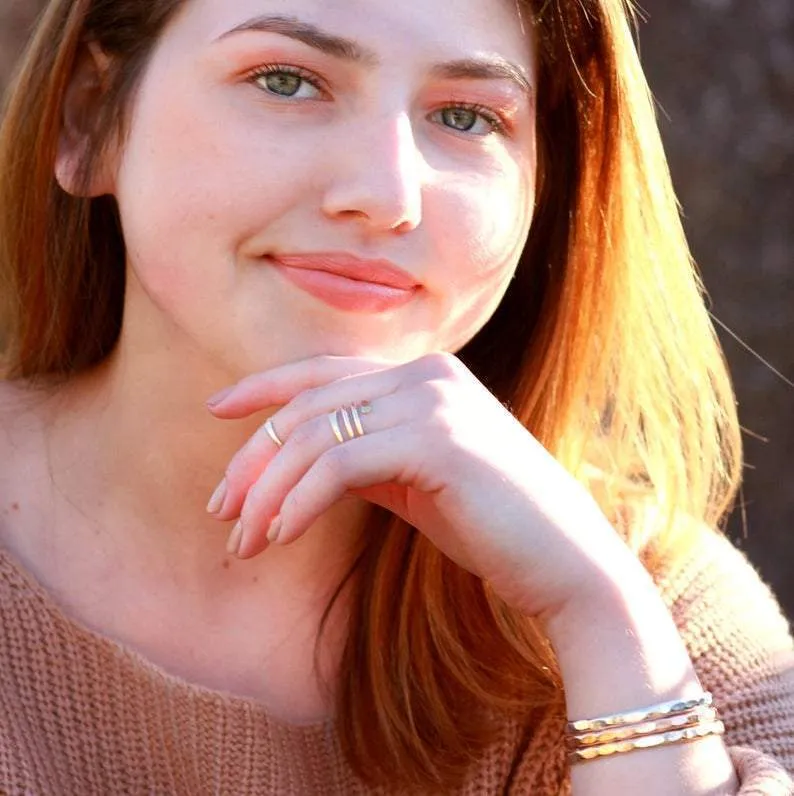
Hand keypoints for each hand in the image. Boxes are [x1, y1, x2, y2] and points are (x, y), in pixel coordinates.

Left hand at [206, 352, 638, 618]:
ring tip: (243, 542)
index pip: (324, 371)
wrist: (565, 561)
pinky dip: (298, 502)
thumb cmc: (489, 525)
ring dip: (266, 493)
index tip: (216, 409)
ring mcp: (433, 401)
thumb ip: (364, 456)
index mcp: (423, 375)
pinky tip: (279, 535)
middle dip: (254, 460)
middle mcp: (426, 374)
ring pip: (315, 437)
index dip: (264, 387)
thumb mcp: (413, 480)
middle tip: (221, 511)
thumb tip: (299, 464)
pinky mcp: (435, 439)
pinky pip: (338, 465)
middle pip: (308, 406)